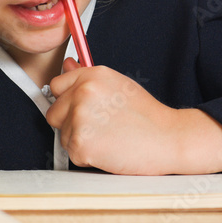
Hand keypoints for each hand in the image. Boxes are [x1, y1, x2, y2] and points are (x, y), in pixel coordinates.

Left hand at [45, 59, 183, 174]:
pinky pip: (72, 154)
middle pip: (54, 113)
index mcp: (92, 76)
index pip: (56, 85)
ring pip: (62, 135)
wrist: (167, 139)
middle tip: (99, 125)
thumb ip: (87, 76)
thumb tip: (66, 66)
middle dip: (70, 122)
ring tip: (108, 136)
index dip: (67, 99)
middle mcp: (82, 93)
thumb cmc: (147, 115)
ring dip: (80, 140)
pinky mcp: (80, 145)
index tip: (80, 107)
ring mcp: (79, 119)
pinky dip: (87, 156)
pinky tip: (108, 149)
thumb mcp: (118, 84)